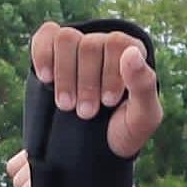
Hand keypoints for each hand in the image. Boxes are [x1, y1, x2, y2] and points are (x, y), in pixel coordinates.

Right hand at [29, 21, 162, 157]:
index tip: (108, 102)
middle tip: (86, 113)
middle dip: (86, 83)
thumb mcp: (142, 117)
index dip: (109, 73)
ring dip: (65, 76)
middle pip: (89, 44)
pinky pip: (45, 36)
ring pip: (66, 39)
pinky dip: (43, 56)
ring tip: (66, 105)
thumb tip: (132, 53)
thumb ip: (144, 85)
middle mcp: (104, 43)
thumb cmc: (123, 129)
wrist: (94, 149)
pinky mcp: (53, 51)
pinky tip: (46, 79)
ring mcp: (77, 46)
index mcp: (131, 52)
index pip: (116, 43)